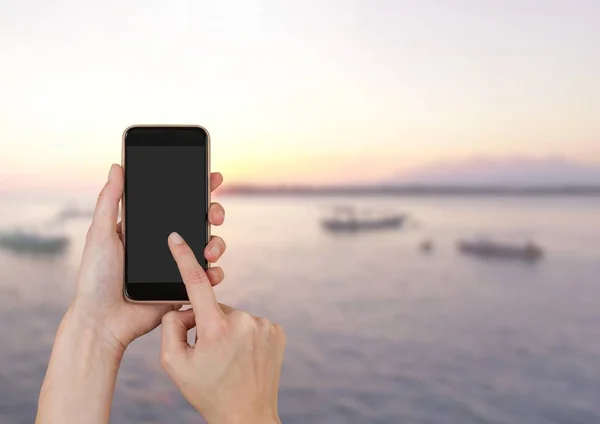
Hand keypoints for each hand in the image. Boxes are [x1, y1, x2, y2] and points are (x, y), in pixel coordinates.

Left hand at [71, 164, 226, 354]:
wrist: (103, 321)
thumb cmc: (96, 278)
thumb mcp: (100, 235)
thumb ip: (109, 201)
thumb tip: (117, 167)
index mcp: (148, 228)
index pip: (176, 202)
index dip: (197, 188)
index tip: (213, 177)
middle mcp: (167, 244)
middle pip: (200, 221)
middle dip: (214, 213)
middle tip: (214, 213)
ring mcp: (177, 265)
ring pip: (209, 247)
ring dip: (217, 243)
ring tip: (209, 250)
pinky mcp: (183, 287)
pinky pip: (206, 277)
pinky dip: (214, 273)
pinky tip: (211, 272)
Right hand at [160, 232, 285, 423]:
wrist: (247, 415)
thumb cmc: (208, 392)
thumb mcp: (174, 364)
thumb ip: (170, 327)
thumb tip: (182, 307)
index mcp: (216, 328)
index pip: (196, 283)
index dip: (184, 258)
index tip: (176, 238)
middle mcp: (243, 321)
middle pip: (215, 308)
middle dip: (206, 322)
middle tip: (208, 352)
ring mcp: (263, 325)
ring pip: (234, 316)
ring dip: (227, 330)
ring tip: (228, 358)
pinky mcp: (276, 331)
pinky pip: (251, 323)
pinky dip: (244, 335)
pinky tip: (244, 356)